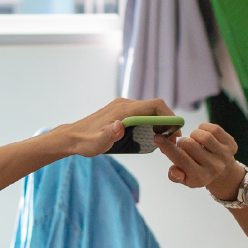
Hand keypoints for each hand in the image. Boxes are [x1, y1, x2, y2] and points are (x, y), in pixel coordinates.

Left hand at [58, 98, 178, 157]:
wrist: (71, 137)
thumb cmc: (84, 142)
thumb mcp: (97, 143)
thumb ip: (109, 135)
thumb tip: (119, 126)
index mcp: (123, 110)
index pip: (155, 105)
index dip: (170, 115)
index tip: (176, 130)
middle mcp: (124, 104)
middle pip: (155, 107)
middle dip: (167, 120)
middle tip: (172, 138)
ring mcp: (122, 106)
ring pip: (149, 110)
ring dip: (160, 121)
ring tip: (163, 138)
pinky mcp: (120, 111)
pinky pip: (142, 113)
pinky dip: (151, 121)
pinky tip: (150, 134)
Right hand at [155, 122, 239, 190]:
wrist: (222, 173)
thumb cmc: (197, 173)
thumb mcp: (184, 179)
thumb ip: (175, 175)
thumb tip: (174, 170)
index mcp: (200, 177)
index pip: (180, 159)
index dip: (167, 147)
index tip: (157, 137)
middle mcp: (214, 167)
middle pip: (189, 144)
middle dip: (182, 142)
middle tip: (182, 145)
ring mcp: (224, 156)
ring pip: (203, 135)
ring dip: (193, 134)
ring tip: (193, 140)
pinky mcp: (231, 145)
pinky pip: (214, 129)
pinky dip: (204, 127)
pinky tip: (202, 133)